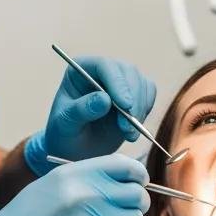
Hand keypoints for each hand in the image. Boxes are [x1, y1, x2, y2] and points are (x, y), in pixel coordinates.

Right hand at [0, 154, 149, 215]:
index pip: (125, 166)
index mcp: (73, 174)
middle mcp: (86, 195)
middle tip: (125, 209)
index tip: (138, 182)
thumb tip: (128, 174)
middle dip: (136, 202)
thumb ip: (87, 177)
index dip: (138, 174)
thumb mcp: (51, 185)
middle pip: (137, 193)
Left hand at [25, 55, 156, 175]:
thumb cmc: (65, 134)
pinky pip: (149, 94)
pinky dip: (145, 112)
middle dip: (133, 99)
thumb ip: (81, 110)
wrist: (77, 150)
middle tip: (127, 127)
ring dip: (139, 109)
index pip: (104, 66)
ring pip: (141, 83)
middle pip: (128, 72)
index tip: (125, 105)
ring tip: (128, 134)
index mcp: (81, 69)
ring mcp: (121, 81)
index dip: (117, 82)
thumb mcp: (66, 124)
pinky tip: (132, 129)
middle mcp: (103, 71)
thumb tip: (104, 99)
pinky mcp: (135, 93)